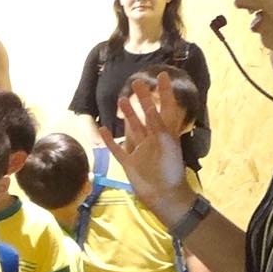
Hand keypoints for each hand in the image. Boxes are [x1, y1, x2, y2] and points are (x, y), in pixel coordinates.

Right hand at [107, 72, 192, 218]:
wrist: (164, 195)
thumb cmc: (170, 170)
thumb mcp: (166, 143)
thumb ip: (158, 125)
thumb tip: (152, 107)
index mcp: (166, 134)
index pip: (166, 108)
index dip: (165, 93)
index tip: (163, 76)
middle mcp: (153, 139)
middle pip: (147, 115)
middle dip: (143, 99)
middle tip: (136, 83)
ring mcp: (140, 151)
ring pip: (133, 128)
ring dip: (128, 115)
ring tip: (120, 100)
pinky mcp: (129, 163)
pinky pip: (118, 149)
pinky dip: (110, 140)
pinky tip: (103, 129)